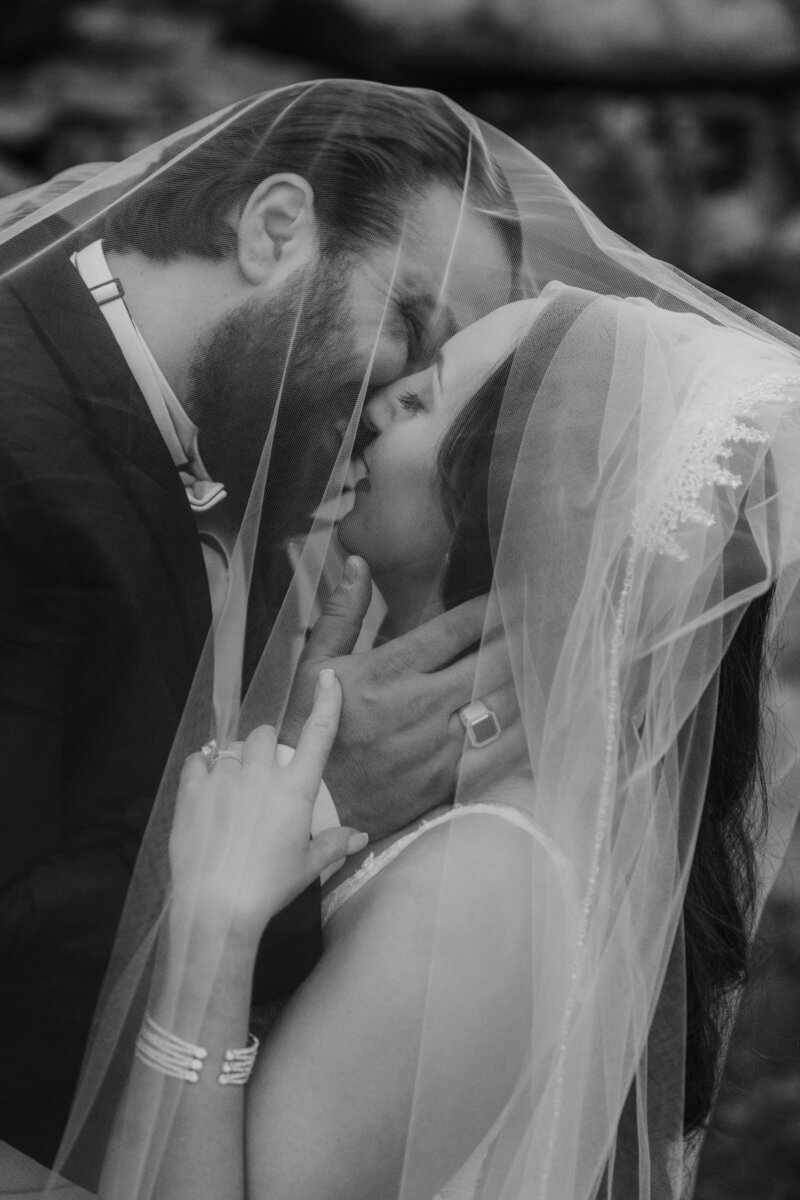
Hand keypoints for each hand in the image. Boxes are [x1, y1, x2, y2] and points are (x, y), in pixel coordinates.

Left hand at [170, 673, 366, 939]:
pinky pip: (198, 760)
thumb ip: (334, 844)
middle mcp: (261, 773)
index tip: (328, 678)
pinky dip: (204, 766)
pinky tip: (206, 784)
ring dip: (238, 759)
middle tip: (264, 776)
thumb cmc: (268, 886)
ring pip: (233, 747)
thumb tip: (360, 836)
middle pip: (266, 736)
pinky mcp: (192, 789)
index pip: (317, 734)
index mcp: (295, 789)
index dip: (326, 702)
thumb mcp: (307, 867)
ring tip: (235, 788)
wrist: (216, 905)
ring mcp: (224, 778)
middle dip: (268, 748)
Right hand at [281, 557, 518, 839]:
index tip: (514, 595)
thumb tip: (357, 563)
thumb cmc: (312, 731)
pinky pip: (502, 751)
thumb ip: (343, 613)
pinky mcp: (450, 780)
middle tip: (544, 620)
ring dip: (529, 678)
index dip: (491, 608)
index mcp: (388, 672)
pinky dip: (525, 728)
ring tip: (547, 658)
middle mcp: (419, 705)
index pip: (455, 629)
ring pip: (504, 704)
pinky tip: (539, 711)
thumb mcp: (315, 666)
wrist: (313, 806)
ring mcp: (439, 745)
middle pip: (490, 662)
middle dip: (521, 637)